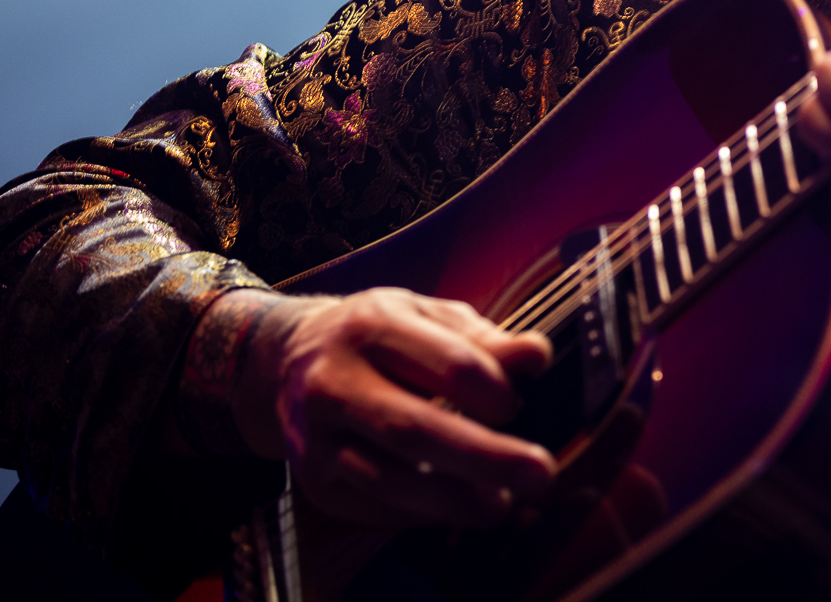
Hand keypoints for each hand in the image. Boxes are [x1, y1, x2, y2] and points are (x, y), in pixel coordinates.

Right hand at [233, 288, 556, 528]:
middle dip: (484, 457)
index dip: (492, 390)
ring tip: (501, 506)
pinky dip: (419, 512)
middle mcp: (334, 381)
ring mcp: (315, 435)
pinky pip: (371, 505)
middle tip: (540, 475)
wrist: (289, 358)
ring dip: (453, 499)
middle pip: (414, 428)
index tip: (514, 405)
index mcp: (374, 326)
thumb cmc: (382, 336)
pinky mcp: (312, 479)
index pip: (447, 364)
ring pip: (387, 478)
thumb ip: (485, 339)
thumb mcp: (429, 318)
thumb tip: (537, 355)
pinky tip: (455, 506)